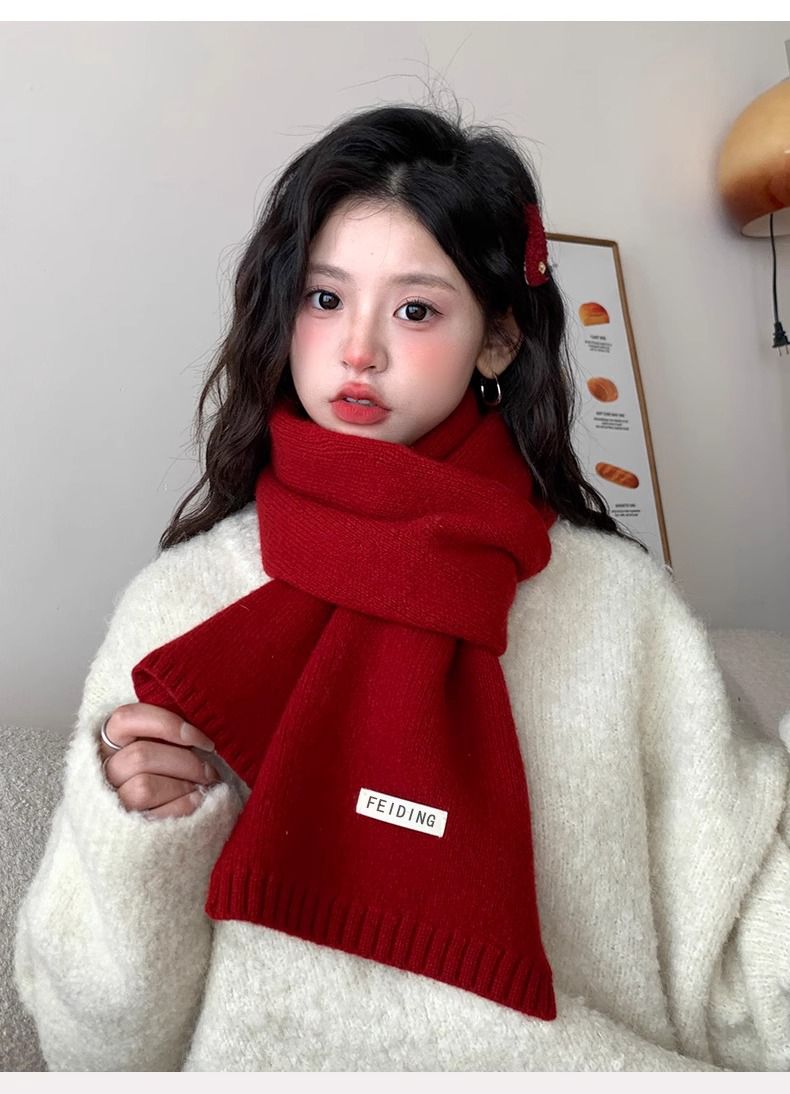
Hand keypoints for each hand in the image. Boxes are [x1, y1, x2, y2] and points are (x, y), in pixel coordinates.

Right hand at [99, 702, 220, 819]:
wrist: (144, 831)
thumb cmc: (162, 776)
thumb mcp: (158, 748)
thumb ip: (167, 736)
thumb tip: (200, 737)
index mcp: (109, 742)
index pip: (127, 719)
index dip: (166, 724)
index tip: (200, 739)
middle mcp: (103, 771)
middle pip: (140, 756)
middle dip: (185, 762)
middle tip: (209, 770)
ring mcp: (111, 803)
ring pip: (143, 787)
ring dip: (183, 784)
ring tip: (202, 785)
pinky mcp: (126, 830)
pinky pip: (157, 815)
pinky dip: (184, 805)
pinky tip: (197, 801)